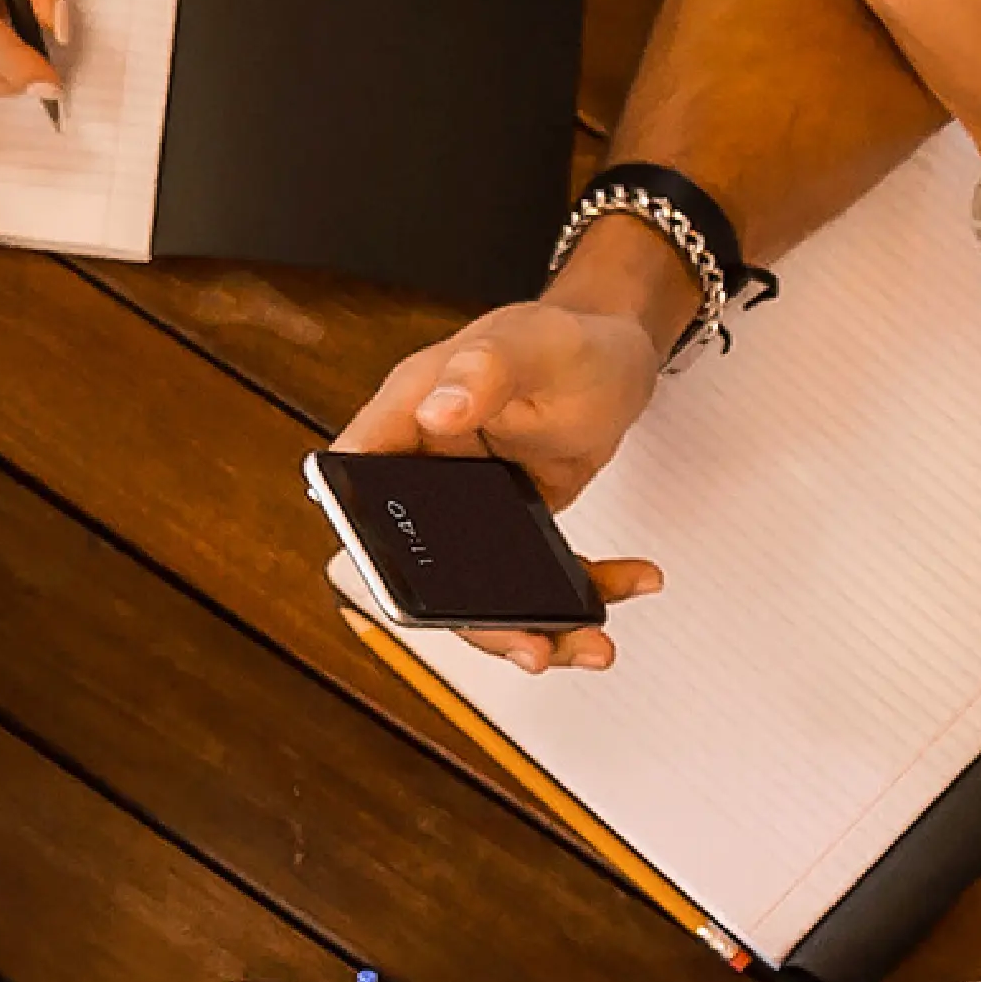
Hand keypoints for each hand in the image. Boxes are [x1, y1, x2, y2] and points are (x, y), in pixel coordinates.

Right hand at [330, 306, 669, 670]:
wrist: (621, 356)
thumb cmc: (572, 337)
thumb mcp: (536, 346)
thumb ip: (485, 370)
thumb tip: (435, 410)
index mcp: (411, 412)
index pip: (356, 477)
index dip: (362, 536)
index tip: (402, 589)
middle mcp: (429, 463)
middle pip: (419, 560)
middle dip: (477, 618)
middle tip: (530, 644)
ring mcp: (467, 501)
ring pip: (477, 587)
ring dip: (536, 623)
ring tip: (589, 639)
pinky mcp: (510, 525)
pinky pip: (530, 578)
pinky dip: (581, 592)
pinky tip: (625, 583)